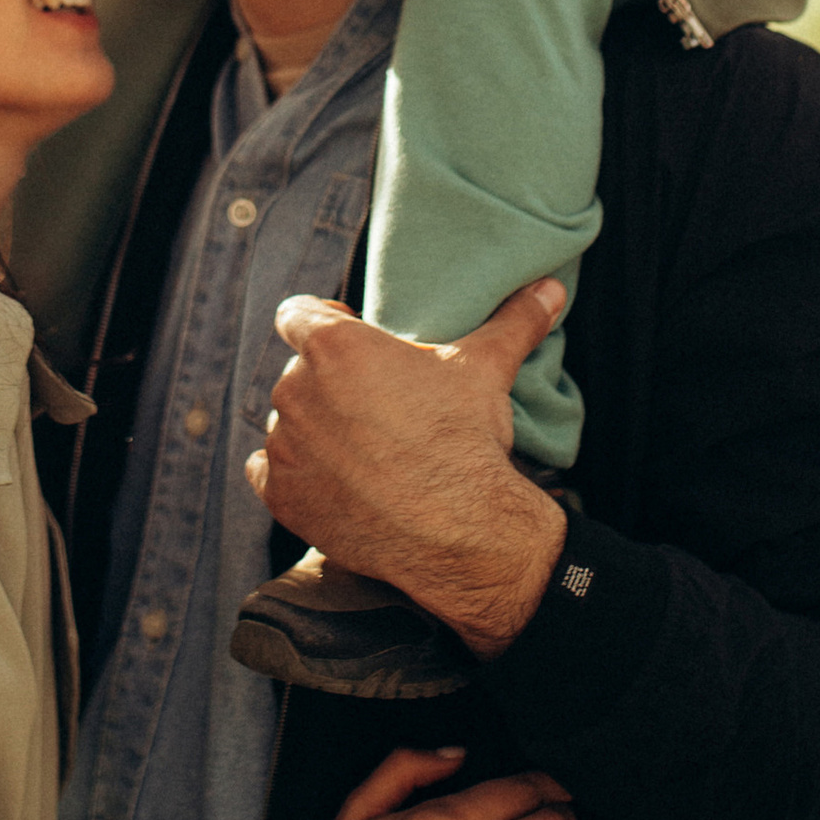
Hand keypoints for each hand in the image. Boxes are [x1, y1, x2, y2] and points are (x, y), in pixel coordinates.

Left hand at [247, 277, 570, 657]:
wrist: (458, 530)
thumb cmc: (465, 439)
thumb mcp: (487, 369)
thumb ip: (513, 320)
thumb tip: (552, 288)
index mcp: (333, 345)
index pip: (297, 313)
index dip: (324, 324)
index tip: (355, 346)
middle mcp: (295, 387)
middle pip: (300, 371)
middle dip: (330, 386)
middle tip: (378, 410)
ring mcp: (283, 443)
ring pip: (288, 422)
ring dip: (314, 430)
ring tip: (366, 452)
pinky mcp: (279, 493)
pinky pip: (268, 470)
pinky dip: (294, 474)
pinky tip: (337, 482)